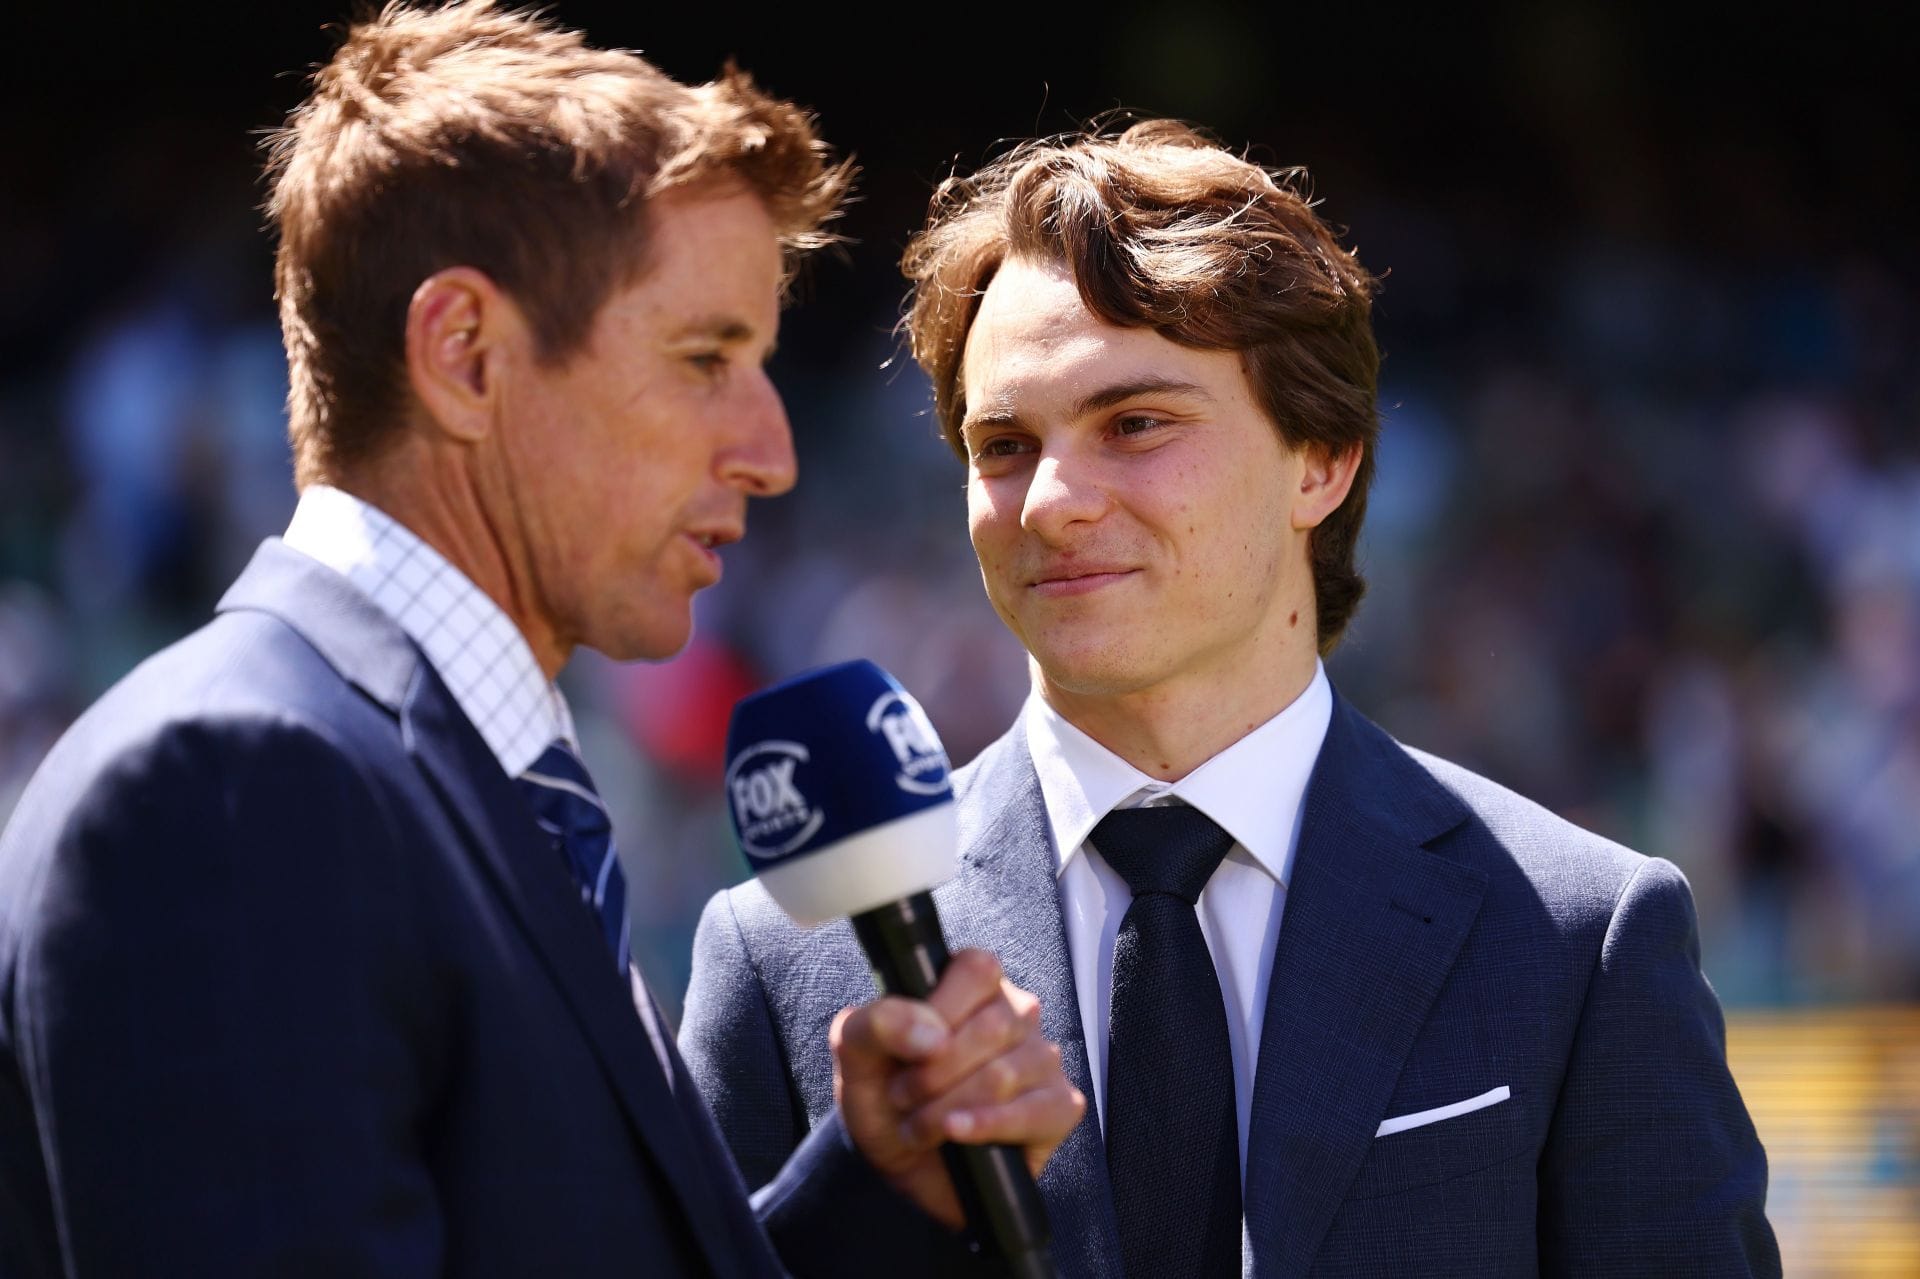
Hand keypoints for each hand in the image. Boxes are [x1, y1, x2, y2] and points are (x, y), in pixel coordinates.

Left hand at [829, 947, 1085, 1228]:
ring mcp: (1043, 1059)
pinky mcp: (1060, 1105)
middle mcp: (1016, 1013)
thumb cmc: (884, 1096)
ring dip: (948, 1107)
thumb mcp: (857, 1054)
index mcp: (973, 984)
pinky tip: (957, 1134)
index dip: (940, 1010)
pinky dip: (987, 1126)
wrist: (899, 1165)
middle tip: (902, 1097)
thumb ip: (877, 1023)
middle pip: (991, 1027)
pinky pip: (1037, 1112)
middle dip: (933, 1074)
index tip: (907, 1051)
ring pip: (1005, 1074)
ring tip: (920, 1124)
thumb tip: (930, 1035)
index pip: (978, 969)